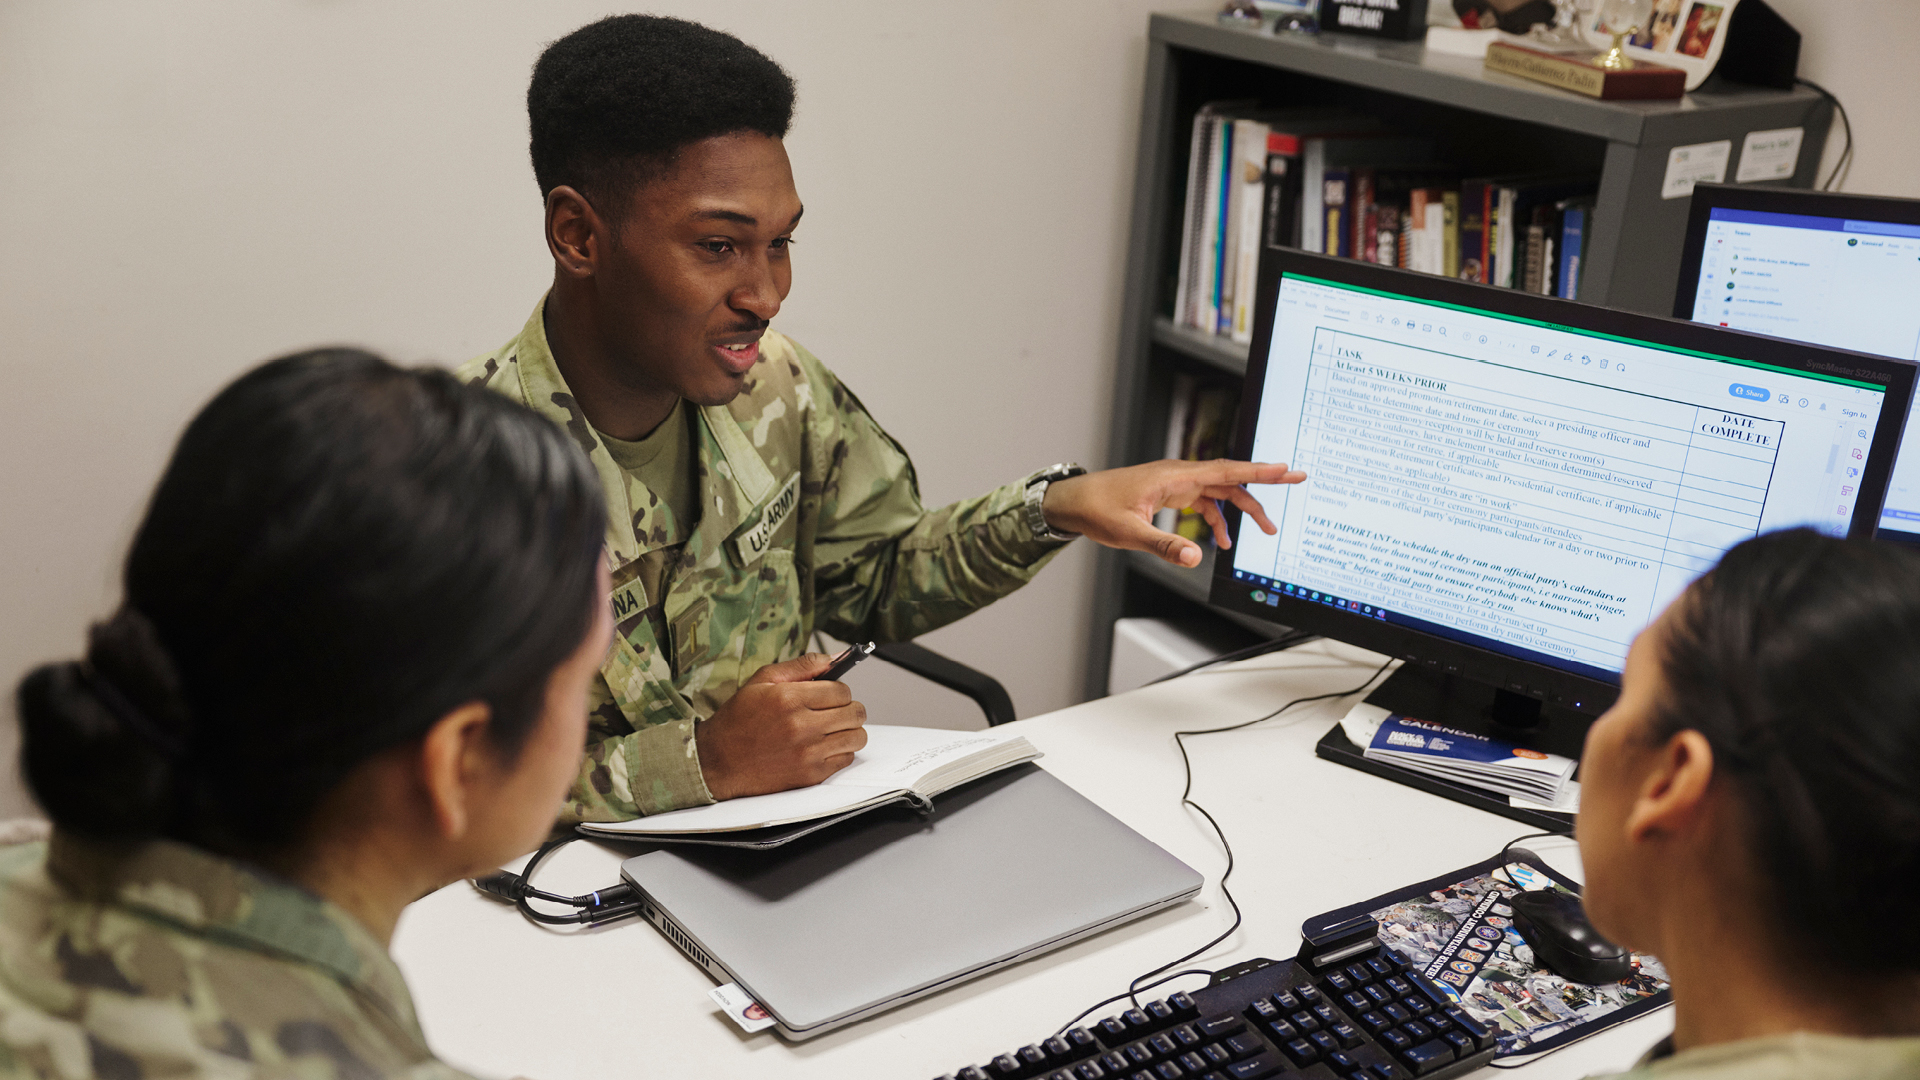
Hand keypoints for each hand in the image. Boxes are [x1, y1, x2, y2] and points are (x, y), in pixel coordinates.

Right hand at [696, 653, 869, 800]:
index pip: (842, 690)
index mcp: (789, 699)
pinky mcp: (811, 775)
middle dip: (848, 708)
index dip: (838, 690)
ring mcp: (808, 753)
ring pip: (857, 737)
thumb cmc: (738, 720)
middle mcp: (801, 726)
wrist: (719, 760)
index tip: (830, 694)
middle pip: (855, 713)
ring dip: (848, 730)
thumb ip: (801, 666)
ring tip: (831, 728)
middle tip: (834, 710)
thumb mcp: (762, 681)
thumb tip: (833, 659)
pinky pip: (847, 758)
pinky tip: (823, 746)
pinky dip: (840, 751)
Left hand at [1042, 459, 1305, 567]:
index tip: (1286, 469)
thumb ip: (1165, 545)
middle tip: (1296, 482)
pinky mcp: (1171, 494)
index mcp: (1174, 476)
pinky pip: (1204, 503)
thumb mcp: (1130, 533)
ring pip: (1220, 491)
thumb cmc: (1097, 508)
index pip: (1225, 470)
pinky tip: (1223, 541)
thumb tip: (1196, 558)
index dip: (1258, 471)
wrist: (1074, 501)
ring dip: (1243, 509)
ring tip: (1265, 530)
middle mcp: (1179, 475)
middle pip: (1231, 479)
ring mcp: (1176, 483)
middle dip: (1263, 484)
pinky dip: (1218, 519)